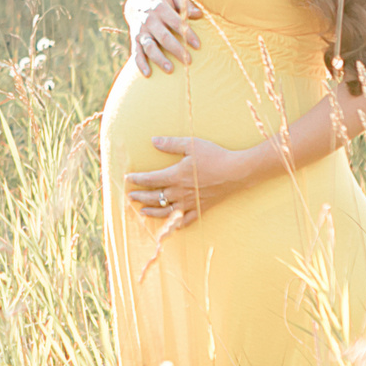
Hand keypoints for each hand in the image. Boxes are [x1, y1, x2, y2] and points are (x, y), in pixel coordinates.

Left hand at [124, 135, 254, 226]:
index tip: (128, 179)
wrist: (236, 172)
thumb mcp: (191, 144)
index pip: (150, 179)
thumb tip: (153, 140)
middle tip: (130, 197)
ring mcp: (190, 202)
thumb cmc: (214, 156)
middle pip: (154, 197)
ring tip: (142, 212)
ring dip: (152, 212)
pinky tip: (170, 225)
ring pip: (166, 211)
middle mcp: (180, 192)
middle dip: (140, 197)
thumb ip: (170, 143)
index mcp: (175, 176)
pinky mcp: (201, 208)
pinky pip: (185, 220)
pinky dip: (175, 224)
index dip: (137, 180)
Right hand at [126, 0, 203, 75]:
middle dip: (176, 49)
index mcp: (160, 8)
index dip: (188, 34)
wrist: (136, 2)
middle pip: (164, 37)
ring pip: (149, 47)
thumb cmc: (161, 1)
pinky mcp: (135, 40)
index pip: (177, 23)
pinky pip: (136, 53)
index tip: (198, 46)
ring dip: (159, 58)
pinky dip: (140, 64)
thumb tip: (199, 14)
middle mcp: (149, 20)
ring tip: (170, 69)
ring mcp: (141, 31)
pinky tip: (148, 74)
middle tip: (188, 61)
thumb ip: (185, 4)